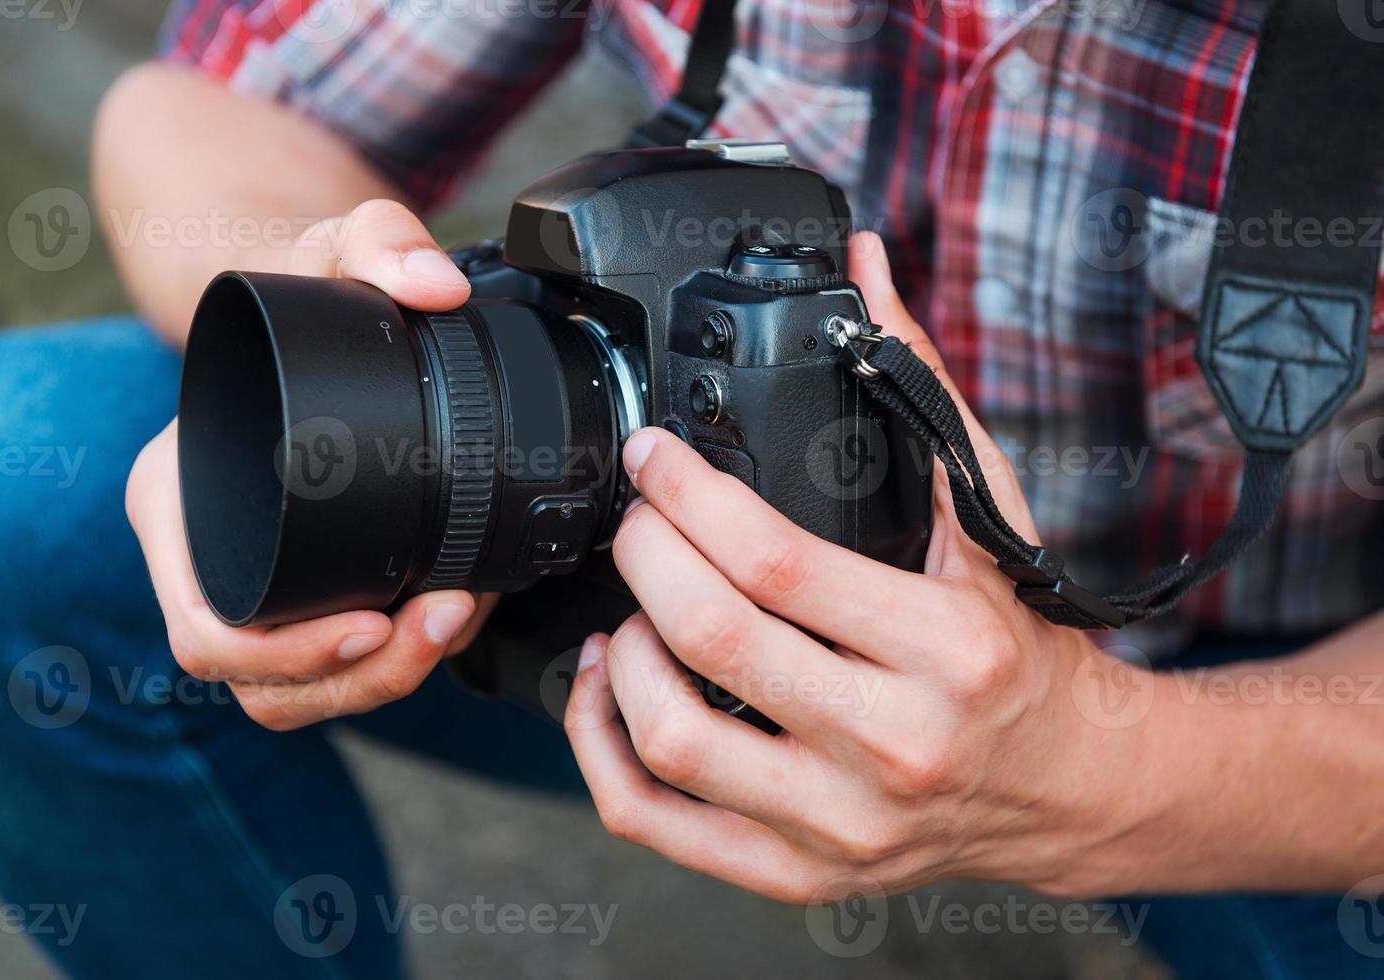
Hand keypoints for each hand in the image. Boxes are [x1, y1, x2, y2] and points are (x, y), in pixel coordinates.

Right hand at [127, 201, 494, 730]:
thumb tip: (434, 286)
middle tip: (440, 619)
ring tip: (453, 617)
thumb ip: (377, 237)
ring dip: (381, 682)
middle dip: (357, 677)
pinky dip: (393, 663)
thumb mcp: (326, 245)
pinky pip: (333, 668)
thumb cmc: (294, 293)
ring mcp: (255, 582)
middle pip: (260, 681)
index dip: (280, 654)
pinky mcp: (305, 590)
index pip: (201, 625)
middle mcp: (205, 556)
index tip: (369, 626)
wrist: (301, 313)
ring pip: (298, 694)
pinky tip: (452, 612)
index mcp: (174, 500)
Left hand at [564, 232, 1155, 901]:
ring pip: (670, 737)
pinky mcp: (802, 872)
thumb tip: (864, 270)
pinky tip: (609, 690)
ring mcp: (843, 821)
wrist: (1073, 789)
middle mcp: (895, 742)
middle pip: (710, 639)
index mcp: (946, 649)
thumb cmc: (1023, 650)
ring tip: (632, 605)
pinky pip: (657, 824)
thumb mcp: (991, 516)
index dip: (686, 494)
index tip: (653, 459)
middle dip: (641, 554)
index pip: (774, 560)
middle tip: (636, 519)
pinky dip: (602, 749)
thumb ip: (919, 388)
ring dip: (620, 653)